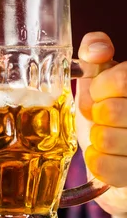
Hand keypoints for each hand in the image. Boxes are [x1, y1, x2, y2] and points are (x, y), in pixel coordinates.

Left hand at [76, 32, 126, 215]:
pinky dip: (98, 162)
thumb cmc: (110, 112)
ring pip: (105, 139)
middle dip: (95, 114)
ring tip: (106, 137)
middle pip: (111, 111)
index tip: (98, 94)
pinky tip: (105, 156)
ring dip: (96, 138)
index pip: (123, 79)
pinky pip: (106, 168)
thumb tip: (98, 49)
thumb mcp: (102, 76)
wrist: (118, 157)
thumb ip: (96, 53)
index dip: (100, 87)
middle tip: (102, 118)